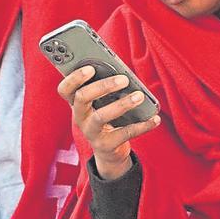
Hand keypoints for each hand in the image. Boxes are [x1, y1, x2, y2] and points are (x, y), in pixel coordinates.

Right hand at [58, 65, 160, 180]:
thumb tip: (123, 74)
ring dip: (122, 104)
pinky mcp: (106, 145)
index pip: (65, 89)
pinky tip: (154, 118)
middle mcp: (80, 117)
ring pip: (101, 116)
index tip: (90, 68)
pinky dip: (142, 125)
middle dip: (102, 86)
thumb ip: (105, 88)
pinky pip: (124, 133)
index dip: (74, 78)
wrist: (109, 150)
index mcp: (76, 103)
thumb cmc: (107, 116)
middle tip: (124, 79)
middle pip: (82, 98)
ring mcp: (91, 132)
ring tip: (139, 96)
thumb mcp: (101, 103)